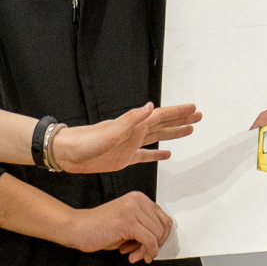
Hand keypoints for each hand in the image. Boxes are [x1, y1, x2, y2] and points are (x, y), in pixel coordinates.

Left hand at [54, 102, 201, 173]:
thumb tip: (150, 106)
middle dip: (181, 120)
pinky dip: (157, 154)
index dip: (178, 112)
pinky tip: (166, 154)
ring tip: (189, 130)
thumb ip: (130, 119)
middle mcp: (134, 133)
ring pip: (158, 138)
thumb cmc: (85, 142)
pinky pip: (145, 155)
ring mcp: (130, 145)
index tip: (194, 108)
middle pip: (163, 124)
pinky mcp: (124, 158)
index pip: (161, 116)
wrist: (67, 153)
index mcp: (133, 125)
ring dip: (173, 134)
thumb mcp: (110, 131)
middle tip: (199, 116)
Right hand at [67, 191, 173, 262]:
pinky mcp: (129, 222)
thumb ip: (144, 226)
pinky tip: (133, 257)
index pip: (164, 219)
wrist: (78, 227)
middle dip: (154, 245)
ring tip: (133, 255)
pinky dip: (147, 252)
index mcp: (139, 198)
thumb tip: (160, 240)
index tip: (150, 247)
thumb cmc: (99, 227)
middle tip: (139, 254)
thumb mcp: (127, 222)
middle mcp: (138, 200)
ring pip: (157, 235)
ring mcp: (134, 209)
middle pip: (163, 228)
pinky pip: (150, 241)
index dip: (160, 237)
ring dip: (147, 250)